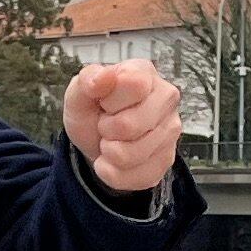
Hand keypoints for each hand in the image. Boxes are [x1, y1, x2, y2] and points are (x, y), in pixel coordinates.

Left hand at [65, 58, 181, 195]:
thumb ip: (87, 80)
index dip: (109, 101)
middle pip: (129, 126)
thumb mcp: (79, 94)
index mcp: (145, 73)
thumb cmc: (92, 111)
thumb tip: (104, 77)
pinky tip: (114, 160)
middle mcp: (166, 99)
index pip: (133, 86)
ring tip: (111, 141)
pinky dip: (114, 173)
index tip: (104, 102)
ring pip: (131, 155)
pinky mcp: (167, 160)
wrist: (96, 141)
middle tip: (105, 124)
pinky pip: (135, 177)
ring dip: (109, 153)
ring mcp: (171, 131)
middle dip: (106, 130)